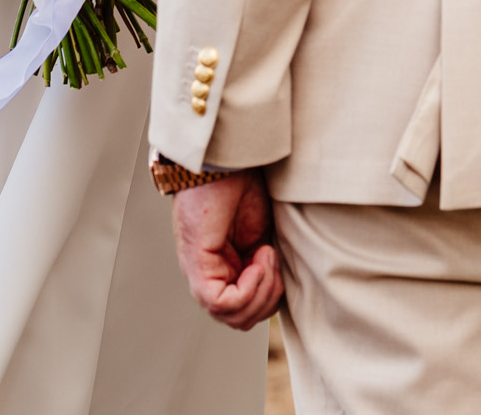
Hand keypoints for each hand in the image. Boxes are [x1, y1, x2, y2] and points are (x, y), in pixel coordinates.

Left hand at [171, 170, 283, 329]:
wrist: (226, 160)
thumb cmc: (245, 185)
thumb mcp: (266, 230)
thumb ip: (269, 261)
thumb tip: (284, 289)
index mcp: (227, 269)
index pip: (248, 310)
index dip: (271, 294)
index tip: (277, 256)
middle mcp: (210, 276)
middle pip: (241, 320)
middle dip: (269, 298)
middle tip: (275, 258)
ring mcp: (201, 273)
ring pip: (232, 317)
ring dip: (262, 291)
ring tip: (267, 254)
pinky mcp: (196, 266)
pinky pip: (222, 303)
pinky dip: (250, 287)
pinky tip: (259, 256)